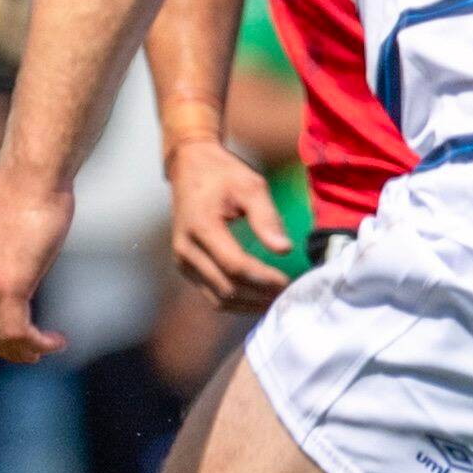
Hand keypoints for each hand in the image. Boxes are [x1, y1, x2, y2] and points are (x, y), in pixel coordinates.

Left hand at [0, 167, 75, 361]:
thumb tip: (23, 259)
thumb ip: (8, 252)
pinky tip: (56, 341)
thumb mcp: (9, 231)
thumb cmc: (30, 195)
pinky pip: (17, 330)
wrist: (33, 175)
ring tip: (48, 349)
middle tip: (34, 355)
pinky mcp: (8, 283)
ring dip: (25, 350)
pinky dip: (37, 343)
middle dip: (7, 349)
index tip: (18, 341)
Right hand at [162, 137, 294, 310]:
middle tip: (289, 295)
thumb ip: (267, 218)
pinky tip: (259, 297)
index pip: (235, 265)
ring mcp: (182, 261)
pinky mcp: (186, 267)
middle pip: (227, 287)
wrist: (190, 168)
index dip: (264, 278)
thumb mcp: (251, 187)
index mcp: (201, 227)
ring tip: (276, 300)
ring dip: (249, 304)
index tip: (289, 281)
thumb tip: (284, 250)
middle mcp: (186, 249)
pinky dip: (237, 301)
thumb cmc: (224, 175)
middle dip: (260, 295)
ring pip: (218, 298)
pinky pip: (212, 294)